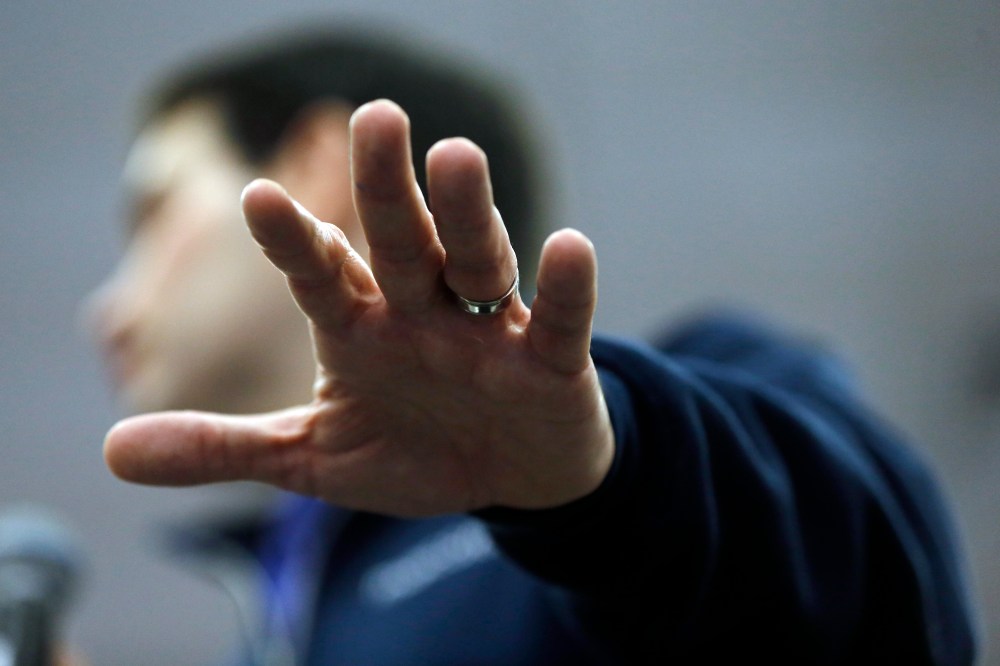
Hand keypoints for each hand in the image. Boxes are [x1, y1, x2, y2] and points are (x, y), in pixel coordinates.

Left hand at [104, 100, 613, 516]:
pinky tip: (567, 246)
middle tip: (375, 118)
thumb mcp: (314, 461)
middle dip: (386, 188)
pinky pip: (560, 322)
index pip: (322, 275)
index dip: (293, 242)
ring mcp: (489, 332)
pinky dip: (567, 290)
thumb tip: (115, 450)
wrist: (511, 482)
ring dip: (468, 214)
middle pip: (403, 243)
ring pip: (477, 262)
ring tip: (456, 157)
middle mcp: (423, 314)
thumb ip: (228, 447)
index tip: (258, 200)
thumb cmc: (415, 453)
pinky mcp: (551, 362)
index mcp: (363, 329)